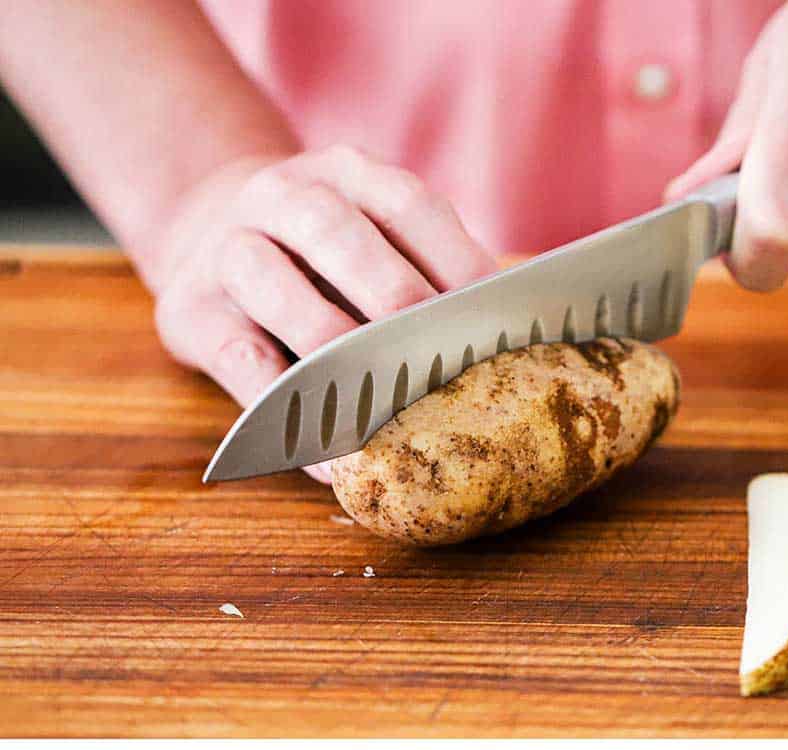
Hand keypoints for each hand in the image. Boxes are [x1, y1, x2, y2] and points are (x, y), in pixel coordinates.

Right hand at [152, 146, 495, 479]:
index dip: (453, 260)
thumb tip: (513, 337)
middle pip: (336, 235)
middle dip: (395, 299)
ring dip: (333, 346)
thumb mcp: (370, 235)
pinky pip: (239, 360)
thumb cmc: (321, 258)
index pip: (406, 205)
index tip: (494, 324)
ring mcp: (227, 249)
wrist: (206, 233)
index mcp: (344, 172)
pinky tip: (329, 456)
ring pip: (273, 285)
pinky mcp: (191, 312)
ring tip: (383, 405)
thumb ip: (426, 270)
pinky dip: (285, 408)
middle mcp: (281, 196)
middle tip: (441, 362)